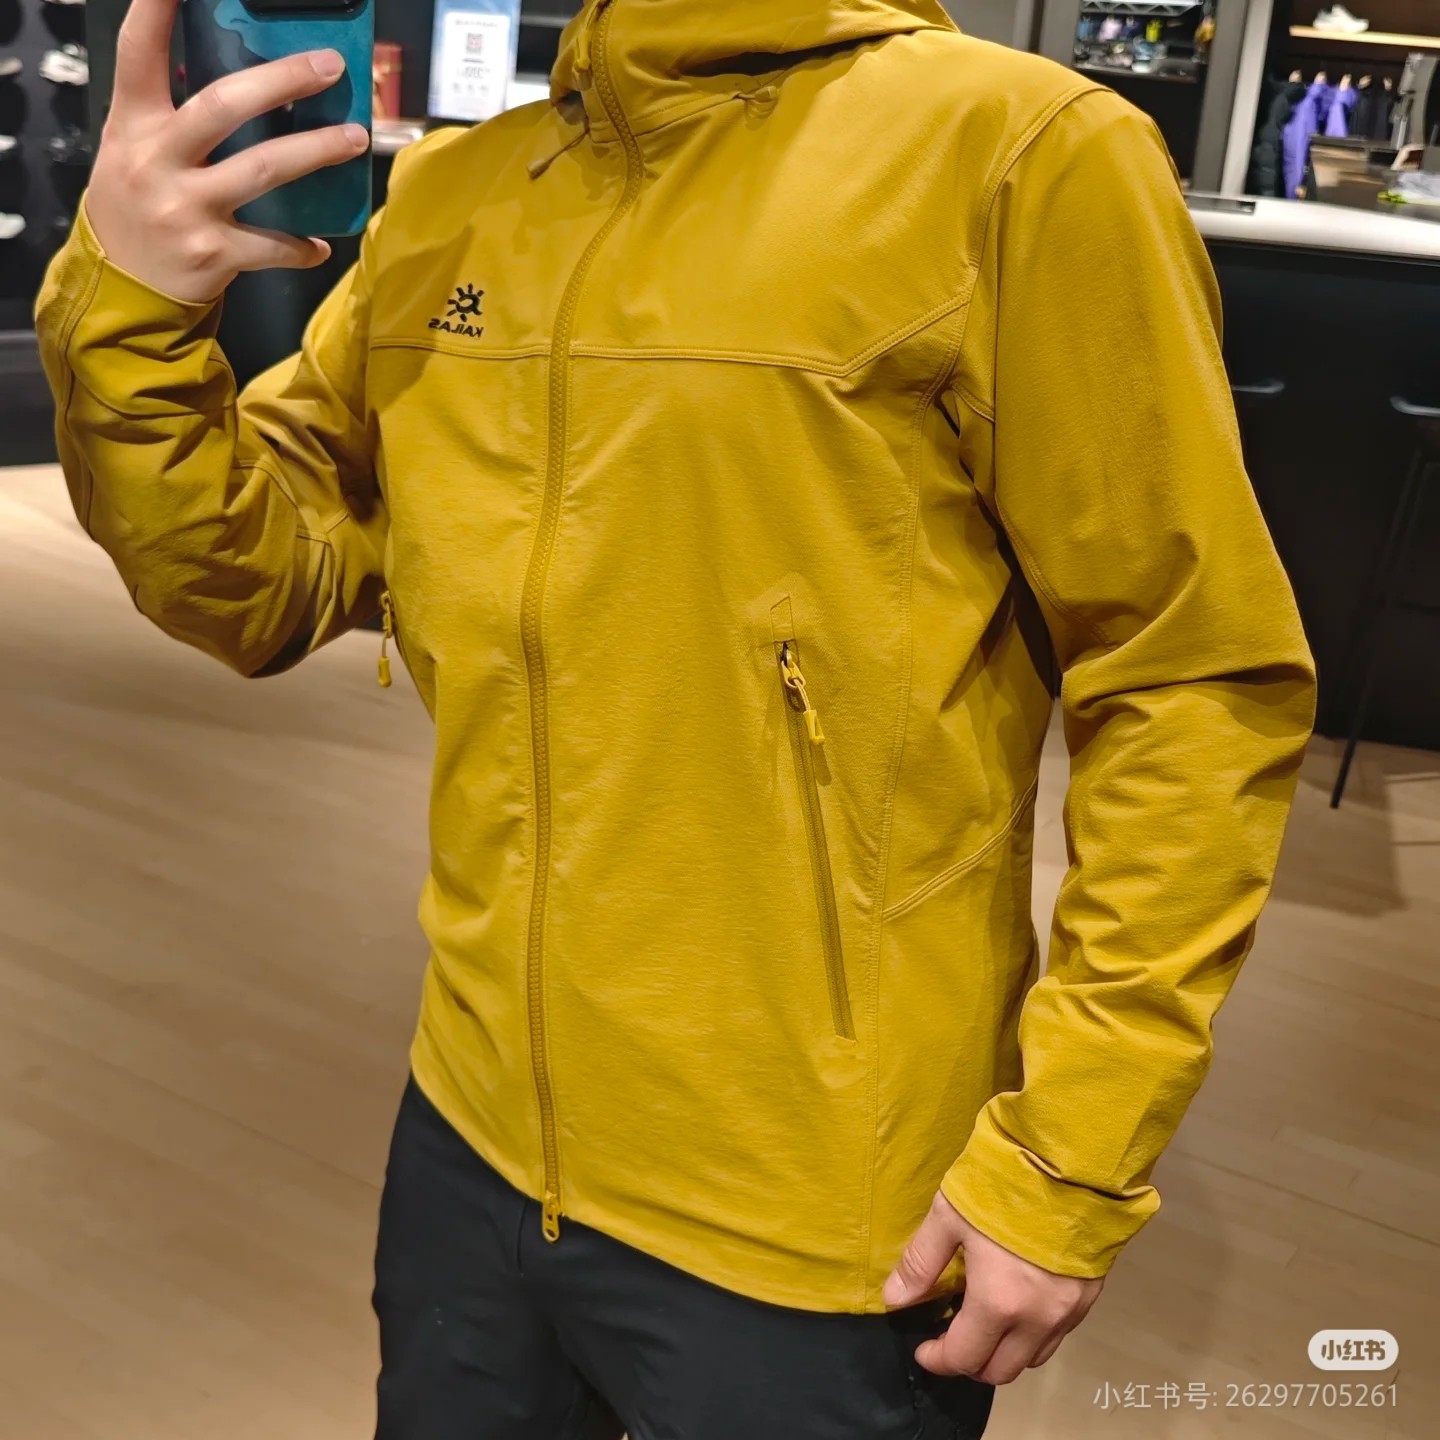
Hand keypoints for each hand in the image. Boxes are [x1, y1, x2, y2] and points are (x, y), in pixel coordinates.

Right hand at [85, 0, 369, 302]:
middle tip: (329, 66)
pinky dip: (302, 247)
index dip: (155, 11)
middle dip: (282, 81)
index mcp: (134, 123)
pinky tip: (322, 245)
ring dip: (317, 151)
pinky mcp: (212, 253)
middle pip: (223, 105)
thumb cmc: (137, 204)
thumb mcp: (134, 148)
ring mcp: (186, 207)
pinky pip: (272, 246)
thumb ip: (174, 115)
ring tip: (355, 139)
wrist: (121, 287)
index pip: (138, 53)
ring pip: (264, 169)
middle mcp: (157, 159)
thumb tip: (248, 84)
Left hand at [884, 1191, 1103, 1384]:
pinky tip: (1018, 1304)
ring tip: (984, 1321)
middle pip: (1000, 1371)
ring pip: (1032, 1357)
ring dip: (1004, 1351)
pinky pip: (1057, 1335)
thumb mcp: (950, 1216)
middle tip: (950, 1337)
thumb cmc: (1003, 1185)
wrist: (1069, 1162)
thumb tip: (895, 1299)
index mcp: (998, 1303)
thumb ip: (921, 1263)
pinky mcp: (1089, 1297)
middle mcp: (1036, 1320)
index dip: (937, 1360)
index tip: (923, 1348)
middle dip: (970, 1362)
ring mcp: (1067, 1312)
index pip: (963, 1357)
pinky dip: (1032, 1334)